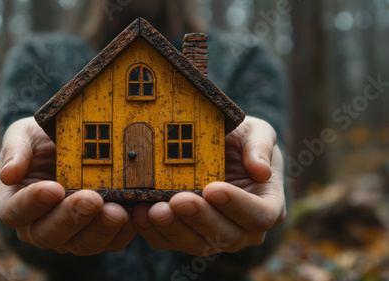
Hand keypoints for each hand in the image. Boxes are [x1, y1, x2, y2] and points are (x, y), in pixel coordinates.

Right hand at [0, 117, 136, 255]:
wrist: (69, 145)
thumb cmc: (41, 140)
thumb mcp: (24, 134)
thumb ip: (16, 150)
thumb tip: (8, 174)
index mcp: (14, 201)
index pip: (14, 212)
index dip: (32, 203)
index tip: (53, 189)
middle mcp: (37, 225)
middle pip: (47, 234)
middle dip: (71, 218)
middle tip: (92, 199)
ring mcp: (67, 234)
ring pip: (79, 244)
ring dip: (99, 230)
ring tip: (117, 211)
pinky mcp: (95, 234)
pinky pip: (107, 243)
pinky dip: (121, 233)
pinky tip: (133, 216)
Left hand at [132, 117, 285, 255]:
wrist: (219, 149)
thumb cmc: (242, 141)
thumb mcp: (257, 132)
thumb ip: (261, 147)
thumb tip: (261, 170)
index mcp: (267, 205)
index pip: (259, 215)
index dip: (236, 205)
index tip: (212, 188)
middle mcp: (244, 229)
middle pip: (226, 235)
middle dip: (200, 219)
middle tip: (178, 200)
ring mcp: (215, 236)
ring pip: (197, 244)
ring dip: (174, 229)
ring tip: (154, 210)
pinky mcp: (188, 236)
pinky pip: (171, 241)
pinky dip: (154, 231)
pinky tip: (140, 214)